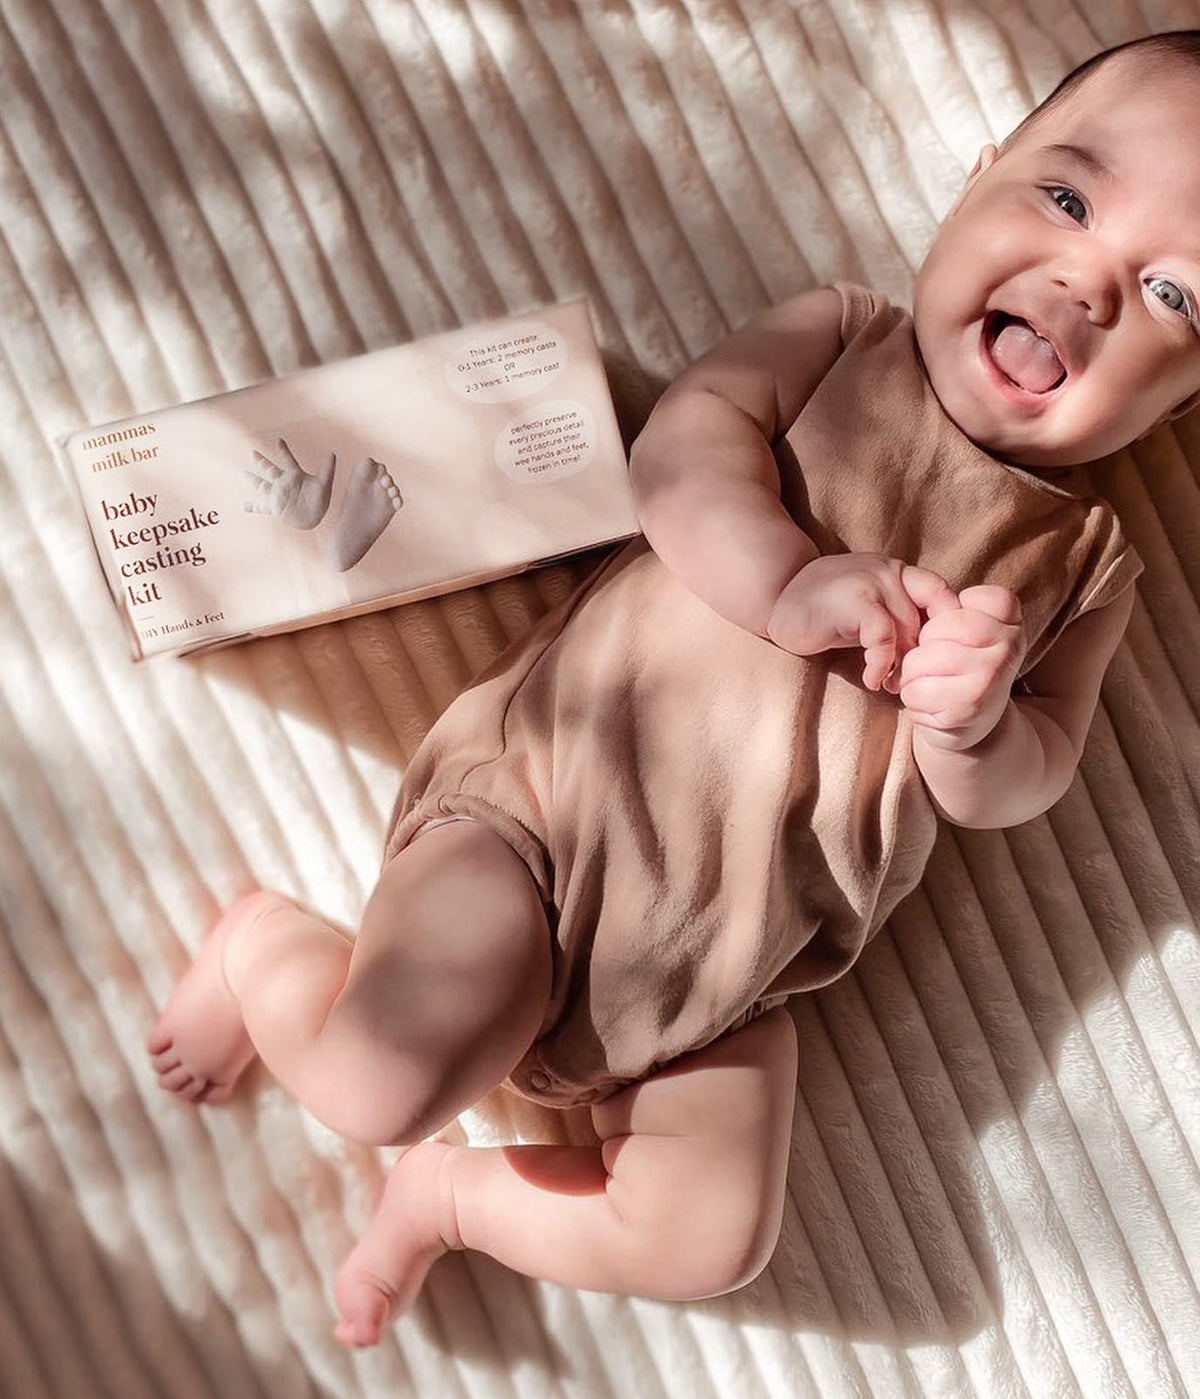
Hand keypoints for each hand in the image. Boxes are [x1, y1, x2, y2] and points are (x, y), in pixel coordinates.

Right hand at [243, 437, 335, 529]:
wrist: (315, 517)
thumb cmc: (320, 500)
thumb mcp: (324, 483)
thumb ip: (327, 469)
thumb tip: (332, 453)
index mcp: (295, 475)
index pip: (287, 460)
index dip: (284, 450)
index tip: (279, 440)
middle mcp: (284, 483)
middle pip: (269, 469)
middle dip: (261, 461)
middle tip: (253, 452)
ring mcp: (277, 495)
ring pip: (261, 485)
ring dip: (252, 479)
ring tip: (242, 474)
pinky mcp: (275, 507)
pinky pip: (262, 507)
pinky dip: (253, 507)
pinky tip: (244, 507)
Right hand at [766, 553, 956, 691]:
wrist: (778, 600)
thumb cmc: (826, 612)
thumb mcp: (870, 610)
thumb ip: (900, 620)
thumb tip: (935, 654)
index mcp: (898, 571)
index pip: (943, 595)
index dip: (948, 629)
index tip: (938, 660)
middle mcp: (889, 572)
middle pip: (927, 620)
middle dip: (921, 657)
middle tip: (908, 682)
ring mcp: (872, 582)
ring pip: (909, 630)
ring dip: (903, 665)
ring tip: (891, 684)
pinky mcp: (854, 601)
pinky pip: (883, 638)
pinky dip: (881, 665)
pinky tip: (872, 679)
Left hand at [893, 581, 1023, 751]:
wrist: (975, 725)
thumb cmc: (964, 669)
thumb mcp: (972, 632)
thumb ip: (955, 607)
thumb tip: (920, 599)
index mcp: (1010, 622)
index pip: (965, 598)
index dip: (943, 616)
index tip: (950, 635)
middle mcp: (1008, 647)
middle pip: (935, 629)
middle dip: (920, 647)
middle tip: (930, 663)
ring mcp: (990, 679)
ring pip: (919, 661)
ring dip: (911, 676)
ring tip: (926, 683)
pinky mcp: (967, 709)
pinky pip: (916, 693)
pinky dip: (912, 699)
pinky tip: (929, 703)